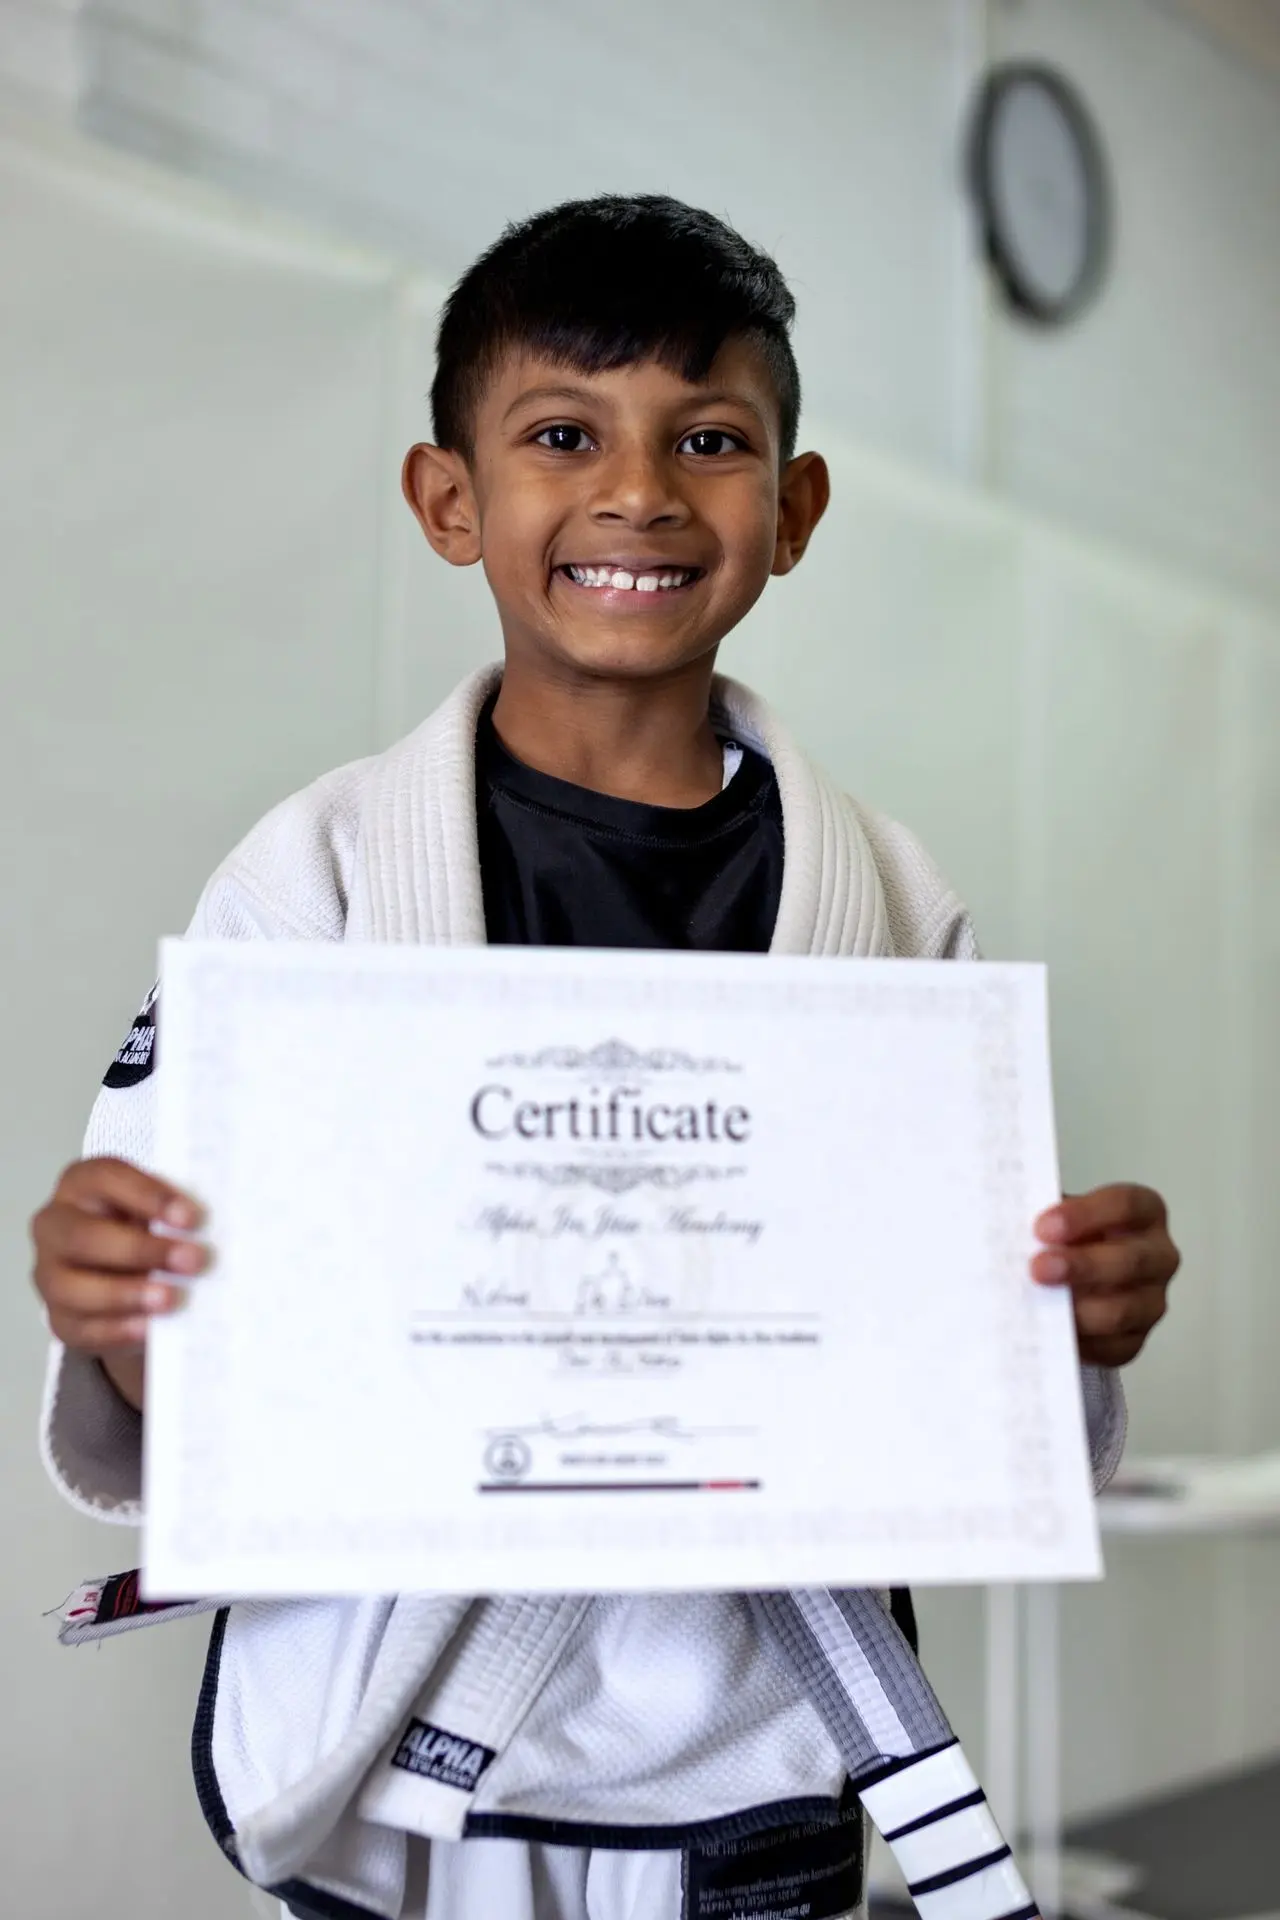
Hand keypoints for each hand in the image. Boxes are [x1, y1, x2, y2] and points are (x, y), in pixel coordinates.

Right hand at [30, 1159, 206, 1399]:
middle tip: (193, 1260)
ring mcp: (50, 1274)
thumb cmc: (149, 1228)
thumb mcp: (159, 1208)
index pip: (106, 1178)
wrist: (128, 1273)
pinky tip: (150, 1328)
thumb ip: (178, 1210)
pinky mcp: (60, 1318)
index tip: (191, 1216)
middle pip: (84, 1236)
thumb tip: (223, 1223)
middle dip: (141, 1250)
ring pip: (72, 1286)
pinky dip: (117, 1328)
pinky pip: (81, 1326)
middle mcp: (56, 1225)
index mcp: (82, 1184)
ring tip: (172, 1299)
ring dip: (126, 1294)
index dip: (147, 1195)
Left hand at [1031, 1184, 1177, 1366]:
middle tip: (1038, 1268)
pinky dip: (1080, 1343)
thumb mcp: (1059, 1216)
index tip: (1043, 1227)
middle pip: (1130, 1261)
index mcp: (1145, 1212)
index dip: (1085, 1215)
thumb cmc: (1065, 1237)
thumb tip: (1010, 1225)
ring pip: (1123, 1310)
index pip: (1126, 1205)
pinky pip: (1112, 1347)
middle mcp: (1159, 1256)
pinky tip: (1051, 1334)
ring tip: (1040, 1305)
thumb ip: (1045, 1220)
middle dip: (1082, 1266)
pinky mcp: (1136, 1339)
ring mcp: (1152, 1301)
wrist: (1068, 1277)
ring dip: (1078, 1310)